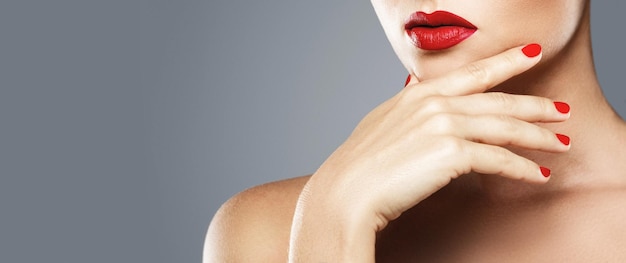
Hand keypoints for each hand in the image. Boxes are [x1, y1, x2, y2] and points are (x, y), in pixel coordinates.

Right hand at [288, 44, 569, 261]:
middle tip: (561, 110)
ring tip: (561, 143)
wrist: (347, 192)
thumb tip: (418, 85)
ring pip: (505, 128)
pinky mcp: (452, 153)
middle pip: (498, 101)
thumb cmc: (360, 164)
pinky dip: (521, 168)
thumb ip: (406, 102)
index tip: (531, 54)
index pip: (472, 73)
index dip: (505, 62)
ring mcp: (444, 125)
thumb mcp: (381, 121)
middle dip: (535, 105)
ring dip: (538, 137)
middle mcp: (435, 103)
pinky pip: (498, 159)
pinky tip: (537, 174)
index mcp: (418, 93)